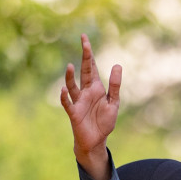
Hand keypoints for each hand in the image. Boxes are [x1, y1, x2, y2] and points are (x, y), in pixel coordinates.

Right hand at [60, 34, 120, 179]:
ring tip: (71, 66)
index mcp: (96, 88)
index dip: (89, 53)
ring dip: (70, 77)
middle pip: (84, 71)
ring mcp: (78, 101)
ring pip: (72, 86)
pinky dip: (65, 97)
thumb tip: (117, 65)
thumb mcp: (113, 103)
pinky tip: (63, 90)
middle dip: (85, 56)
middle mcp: (85, 91)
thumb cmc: (104, 122)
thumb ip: (115, 86)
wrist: (96, 140)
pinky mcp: (74, 113)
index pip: (92, 67)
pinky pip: (68, 103)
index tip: (84, 38)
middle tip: (84, 40)